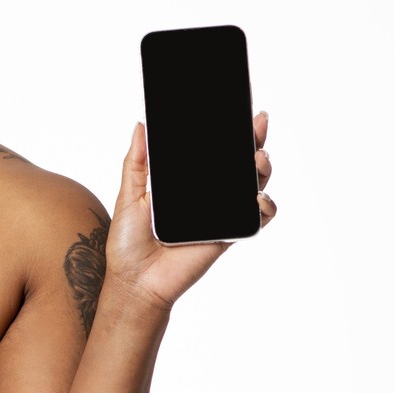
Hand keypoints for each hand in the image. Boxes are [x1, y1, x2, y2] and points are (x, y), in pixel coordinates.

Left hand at [105, 110, 275, 313]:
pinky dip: (264, 207)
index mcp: (187, 184)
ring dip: (262, 169)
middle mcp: (207, 197)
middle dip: (254, 142)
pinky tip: (259, 198)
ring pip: (253, 187)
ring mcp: (220, 215)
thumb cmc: (129, 243)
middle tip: (257, 124)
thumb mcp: (129, 195)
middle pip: (239, 164)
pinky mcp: (227, 235)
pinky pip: (255, 220)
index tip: (239, 110)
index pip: (214, 152)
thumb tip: (141, 125)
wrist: (134, 281)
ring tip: (258, 158)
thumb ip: (137, 162)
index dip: (229, 132)